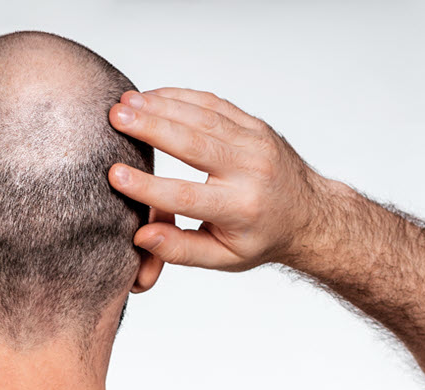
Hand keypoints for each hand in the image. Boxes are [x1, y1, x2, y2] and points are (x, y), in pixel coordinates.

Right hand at [108, 88, 332, 272]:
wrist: (309, 214)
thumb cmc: (259, 238)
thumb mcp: (223, 258)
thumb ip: (180, 250)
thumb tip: (141, 237)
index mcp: (241, 209)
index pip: (187, 196)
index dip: (148, 187)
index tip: (114, 175)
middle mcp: (251, 171)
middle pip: (194, 144)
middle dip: (151, 128)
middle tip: (115, 118)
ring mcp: (255, 142)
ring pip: (202, 117)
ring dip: (160, 106)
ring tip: (124, 102)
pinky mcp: (254, 125)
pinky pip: (213, 104)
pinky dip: (179, 97)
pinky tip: (150, 96)